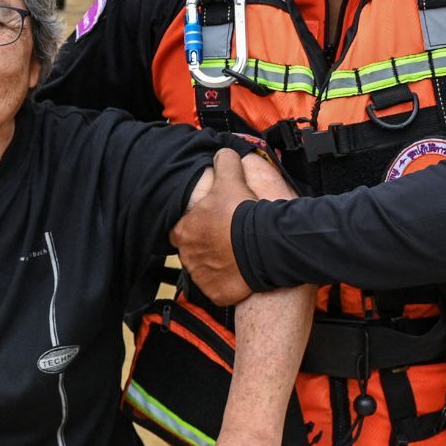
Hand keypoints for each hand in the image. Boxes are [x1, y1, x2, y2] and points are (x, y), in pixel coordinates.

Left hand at [174, 149, 258, 305]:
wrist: (265, 244)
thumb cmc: (244, 213)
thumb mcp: (232, 180)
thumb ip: (223, 163)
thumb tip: (222, 153)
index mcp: (183, 230)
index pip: (180, 228)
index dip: (196, 225)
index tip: (212, 223)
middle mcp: (186, 255)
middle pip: (191, 250)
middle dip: (205, 245)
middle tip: (225, 239)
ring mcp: (200, 275)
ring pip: (203, 269)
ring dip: (215, 263)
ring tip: (234, 254)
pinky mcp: (215, 292)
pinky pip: (217, 288)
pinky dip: (226, 282)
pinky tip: (238, 272)